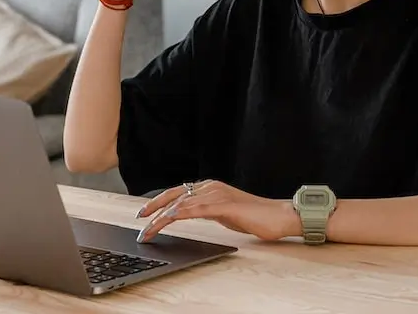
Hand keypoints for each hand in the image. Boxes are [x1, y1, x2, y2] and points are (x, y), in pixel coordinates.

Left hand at [135, 180, 300, 242]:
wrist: (278, 216)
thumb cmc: (255, 217)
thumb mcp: (224, 214)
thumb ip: (207, 211)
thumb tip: (190, 214)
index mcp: (210, 187)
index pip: (178, 193)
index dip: (159, 202)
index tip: (145, 213)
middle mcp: (211, 187)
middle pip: (174, 195)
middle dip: (154, 207)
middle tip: (139, 219)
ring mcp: (217, 194)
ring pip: (181, 203)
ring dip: (162, 217)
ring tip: (149, 229)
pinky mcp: (224, 205)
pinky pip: (196, 209)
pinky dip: (179, 214)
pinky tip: (169, 220)